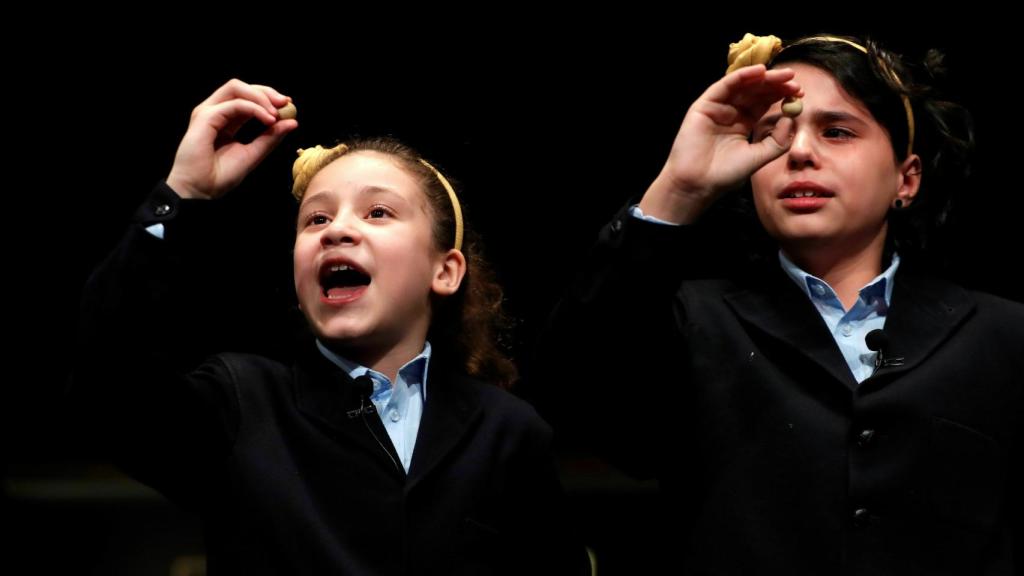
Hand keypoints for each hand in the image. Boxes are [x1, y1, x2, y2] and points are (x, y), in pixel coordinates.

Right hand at [166, 79, 297, 199]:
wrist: (200, 192)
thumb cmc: (220, 176)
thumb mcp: (253, 154)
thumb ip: (270, 138)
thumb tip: (292, 122)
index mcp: (225, 120)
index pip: (247, 98)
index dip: (268, 97)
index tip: (288, 105)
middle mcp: (215, 112)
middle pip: (241, 87)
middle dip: (266, 92)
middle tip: (286, 102)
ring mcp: (208, 113)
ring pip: (235, 88)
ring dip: (260, 97)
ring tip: (276, 113)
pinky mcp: (204, 118)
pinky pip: (234, 104)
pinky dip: (254, 109)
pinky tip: (267, 120)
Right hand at [639, 65, 800, 222]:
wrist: (698, 184)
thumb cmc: (725, 175)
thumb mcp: (759, 157)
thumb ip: (777, 141)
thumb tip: (789, 119)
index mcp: (743, 124)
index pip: (764, 103)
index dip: (781, 95)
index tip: (799, 93)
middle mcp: (730, 113)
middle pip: (755, 91)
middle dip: (775, 84)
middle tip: (794, 80)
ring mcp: (717, 108)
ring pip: (742, 86)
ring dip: (763, 78)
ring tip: (783, 75)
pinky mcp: (703, 106)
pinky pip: (724, 86)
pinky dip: (741, 76)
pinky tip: (759, 72)